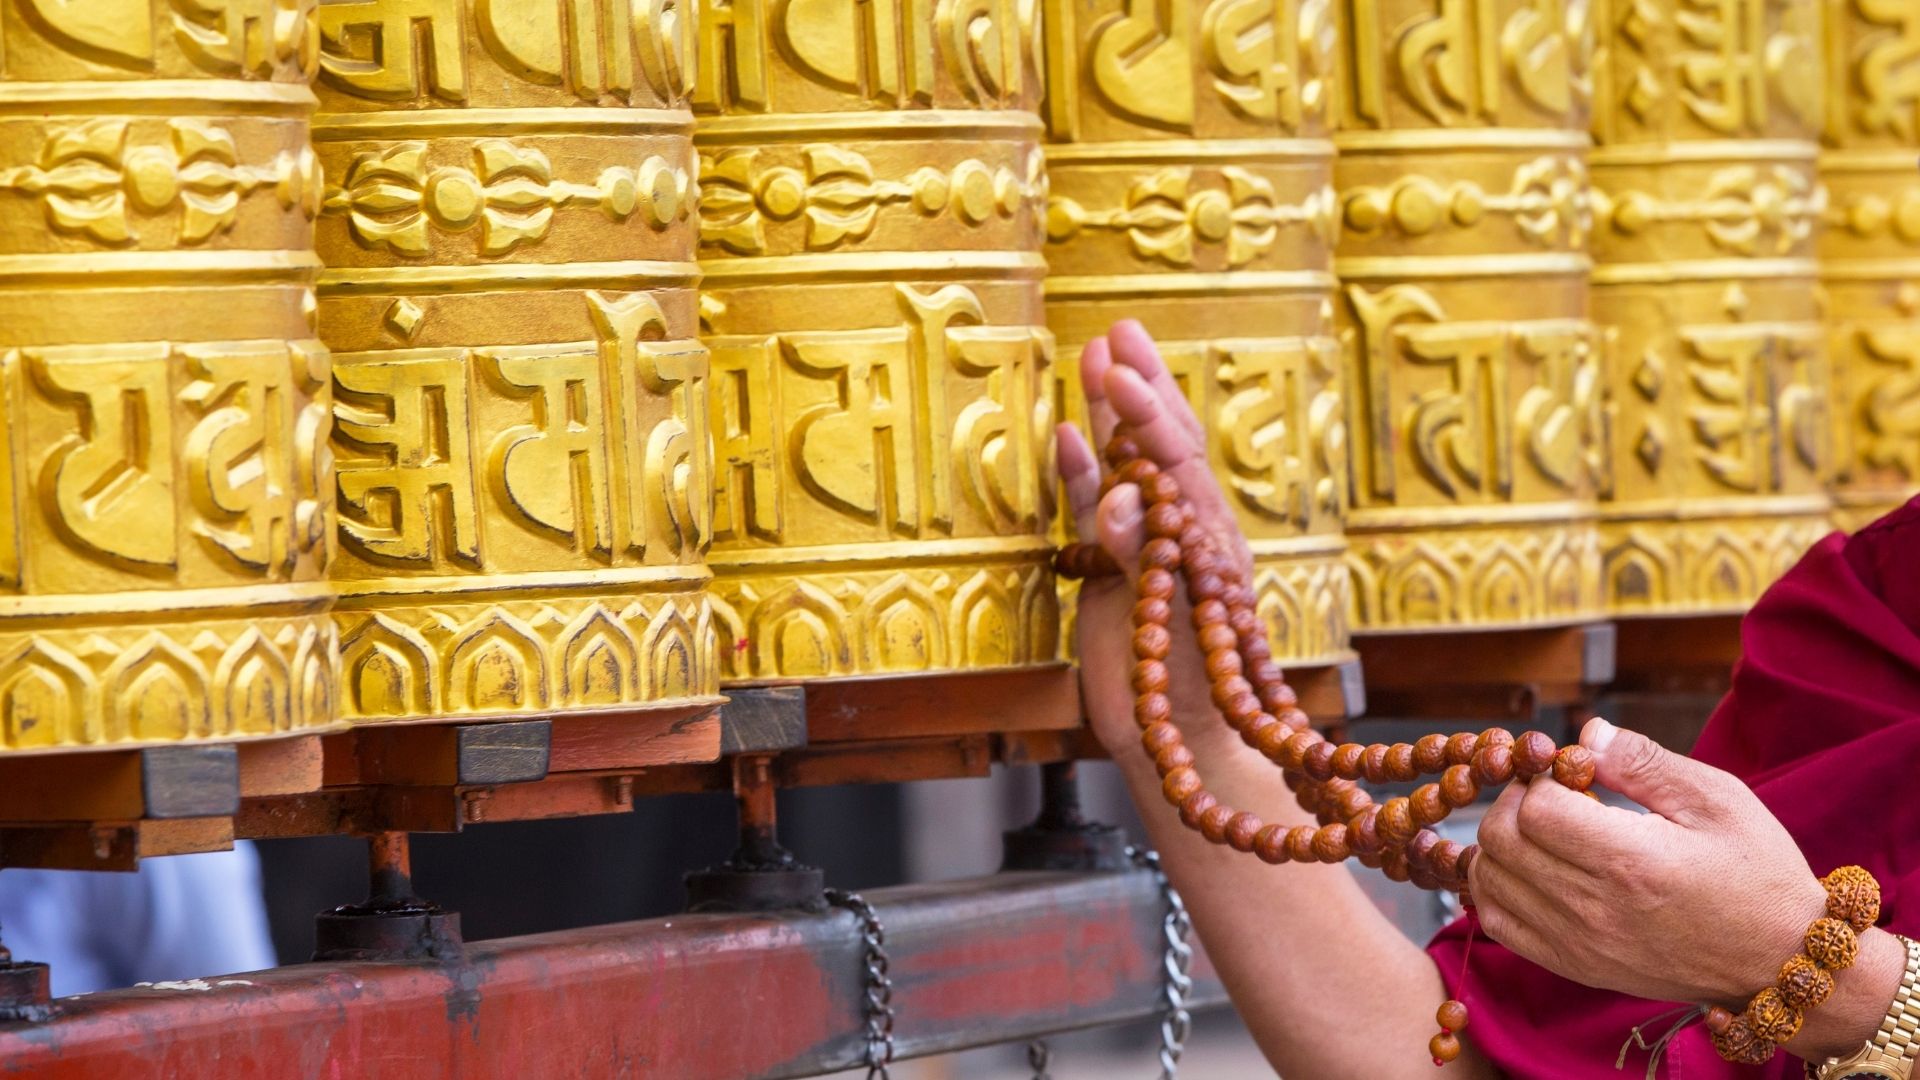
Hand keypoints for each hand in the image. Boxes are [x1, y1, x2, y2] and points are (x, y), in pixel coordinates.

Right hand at [1057, 321, 1253, 759]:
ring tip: (1091, 359)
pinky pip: (1095, 513)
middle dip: (1138, 388)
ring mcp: (1147, 552)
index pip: (1176, 456)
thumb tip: (1116, 498)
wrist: (1187, 748)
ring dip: (1111, 415)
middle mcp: (1180, 533)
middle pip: (1159, 445)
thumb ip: (1145, 557)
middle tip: (1117, 332)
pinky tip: (1069, 437)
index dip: (1147, 410)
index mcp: (1209, 536)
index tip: (1120, 365)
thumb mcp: (1175, 622)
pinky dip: (1084, 474)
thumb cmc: (1196, 693)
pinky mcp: (1115, 576)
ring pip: (1127, 469)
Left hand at [1469, 717, 1826, 1006]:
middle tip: (1552, 796)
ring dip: (1500, 844)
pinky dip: (1496, 888)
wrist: (1780, 962)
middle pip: (1498, 840)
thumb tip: (1586, 733)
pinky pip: (1497, 923)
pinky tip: (1528, 868)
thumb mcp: (1717, 800)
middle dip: (1513, 803)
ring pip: (1488, 880)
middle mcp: (1594, 908)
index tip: (1571, 775)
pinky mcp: (1575, 967)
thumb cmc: (1757, 874)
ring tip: (1543, 832)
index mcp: (1630, 861)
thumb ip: (1643, 762)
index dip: (1543, 779)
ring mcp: (1579, 944)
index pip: (1534, 807)